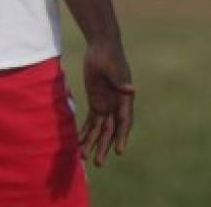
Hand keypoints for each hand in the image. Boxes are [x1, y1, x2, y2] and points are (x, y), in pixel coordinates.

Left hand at [78, 37, 133, 166]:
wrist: (101, 46)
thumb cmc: (109, 56)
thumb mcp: (113, 68)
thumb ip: (120, 81)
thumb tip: (131, 89)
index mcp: (124, 99)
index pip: (124, 122)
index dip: (122, 137)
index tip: (119, 151)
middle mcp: (116, 105)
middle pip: (110, 131)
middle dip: (104, 146)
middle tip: (97, 162)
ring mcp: (106, 105)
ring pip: (100, 129)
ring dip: (92, 142)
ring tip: (83, 157)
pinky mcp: (96, 102)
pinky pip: (91, 121)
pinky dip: (86, 131)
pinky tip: (79, 142)